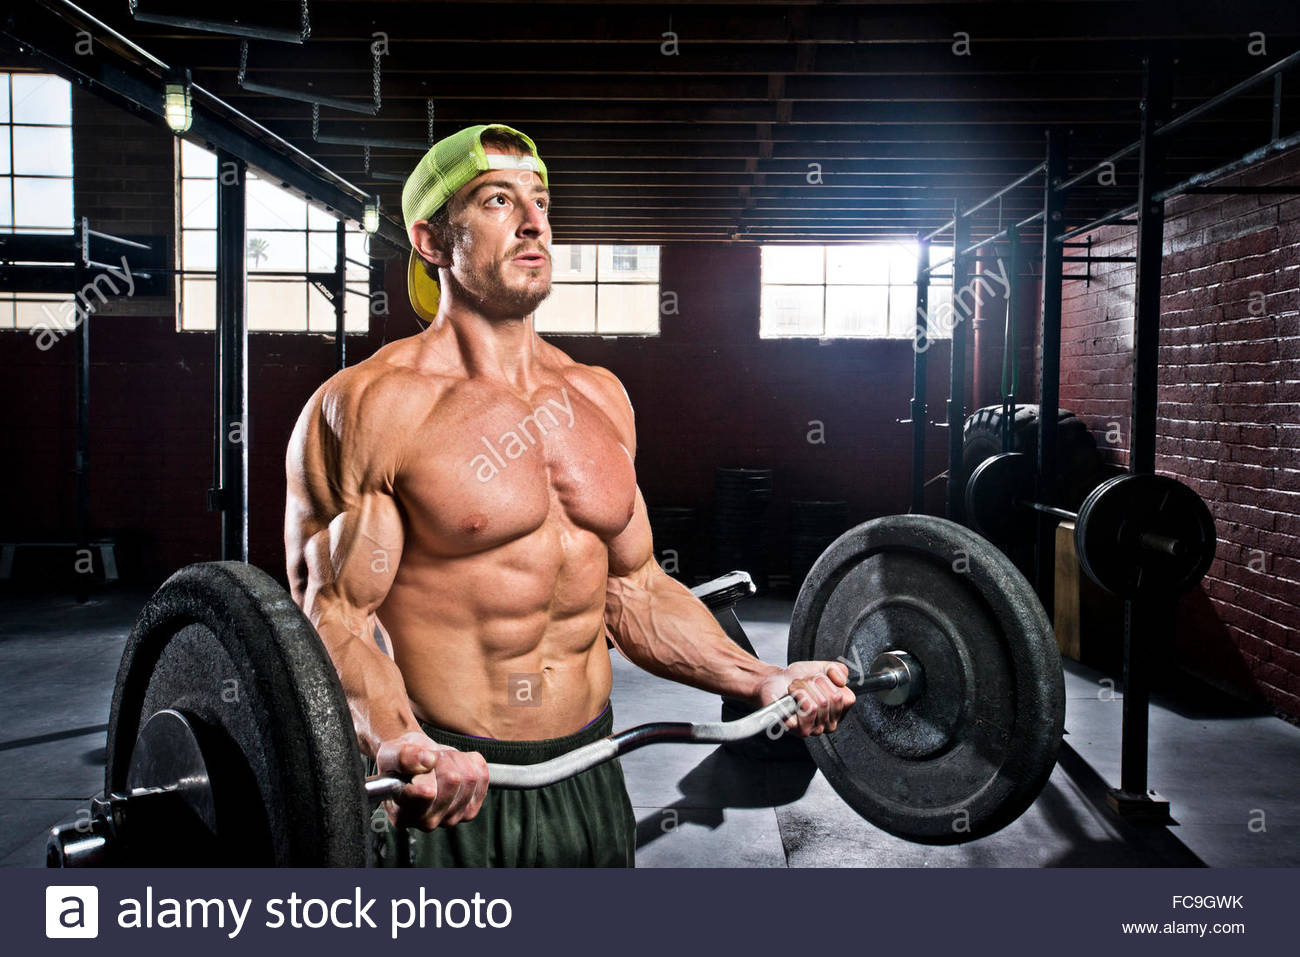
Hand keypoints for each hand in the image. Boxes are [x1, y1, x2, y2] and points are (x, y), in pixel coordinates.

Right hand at [374, 731, 488, 830]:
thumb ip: (403, 757)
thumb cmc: (400, 761)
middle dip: (443, 759)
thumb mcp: (391, 753)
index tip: (426, 764)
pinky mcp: (470, 810)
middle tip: (430, 757)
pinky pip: (482, 776)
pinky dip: (470, 762)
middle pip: (453, 780)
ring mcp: (451, 818)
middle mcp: (426, 822)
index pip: (425, 796)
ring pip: (469, 777)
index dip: (429, 776)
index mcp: (402, 814)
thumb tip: (427, 760)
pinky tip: (455, 764)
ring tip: (440, 761)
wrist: (416, 762)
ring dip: (456, 759)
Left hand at [757, 661, 855, 736]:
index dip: (829, 682)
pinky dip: (798, 695)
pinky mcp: (799, 731)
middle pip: (833, 699)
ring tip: (796, 689)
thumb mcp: (823, 668)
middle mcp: (828, 724)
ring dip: (803, 688)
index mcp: (838, 711)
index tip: (815, 679)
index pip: (847, 698)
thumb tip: (842, 681)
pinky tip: (791, 696)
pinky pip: (808, 710)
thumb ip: (839, 670)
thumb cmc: (797, 678)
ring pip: (820, 703)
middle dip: (814, 683)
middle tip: (802, 683)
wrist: (774, 680)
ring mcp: (814, 729)